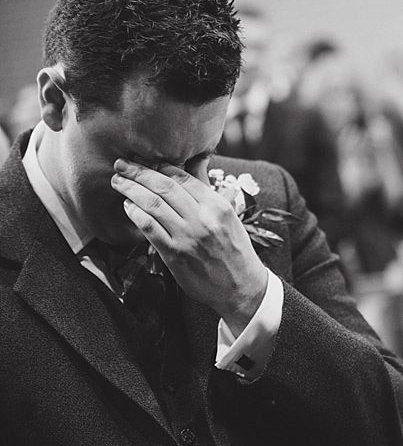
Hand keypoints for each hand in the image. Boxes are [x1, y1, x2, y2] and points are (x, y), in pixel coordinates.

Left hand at [110, 158, 267, 334]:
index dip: (160, 166)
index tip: (145, 160)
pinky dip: (135, 214)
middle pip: (164, 187)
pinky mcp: (174, 254)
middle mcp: (203, 218)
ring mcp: (187, 237)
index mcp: (218, 206)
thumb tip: (199, 161)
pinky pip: (149, 228)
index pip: (183, 178)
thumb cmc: (234, 249)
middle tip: (121, 165)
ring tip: (118, 182)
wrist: (240, 286)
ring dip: (131, 190)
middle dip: (139, 172)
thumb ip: (209, 191)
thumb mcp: (228, 216)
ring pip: (153, 205)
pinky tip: (127, 206)